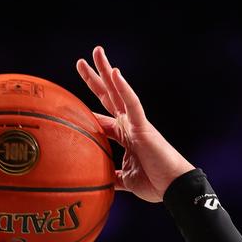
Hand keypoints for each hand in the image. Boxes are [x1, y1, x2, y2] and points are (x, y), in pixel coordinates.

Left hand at [76, 46, 194, 202]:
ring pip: (119, 92)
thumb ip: (111, 176)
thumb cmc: (154, 183)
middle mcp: (129, 125)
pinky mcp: (144, 127)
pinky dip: (124, 89)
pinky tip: (115, 73)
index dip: (86, 110)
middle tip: (81, 61)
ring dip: (107, 71)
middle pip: (108, 96)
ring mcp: (136, 123)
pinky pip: (133, 104)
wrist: (173, 189)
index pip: (101, 118)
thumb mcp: (124, 180)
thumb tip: (97, 181)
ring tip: (96, 52)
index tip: (69, 102)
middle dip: (95, 79)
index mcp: (124, 136)